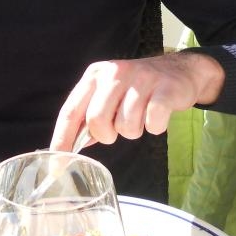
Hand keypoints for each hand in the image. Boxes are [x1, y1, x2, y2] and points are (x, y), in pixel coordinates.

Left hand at [50, 51, 224, 152]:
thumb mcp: (109, 94)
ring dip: (134, 130)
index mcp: (95, 75)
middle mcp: (114, 72)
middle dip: (107, 135)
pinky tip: (156, 115)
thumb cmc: (137, 89)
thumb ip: (89, 116)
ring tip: (141, 116)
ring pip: (126, 126)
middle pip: (96, 121)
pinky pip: (152, 124)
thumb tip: (70, 147)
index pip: (70, 111)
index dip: (62, 139)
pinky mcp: (164, 89)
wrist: (179, 71)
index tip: (57, 165)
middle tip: (118, 128)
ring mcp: (140, 79)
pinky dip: (155, 127)